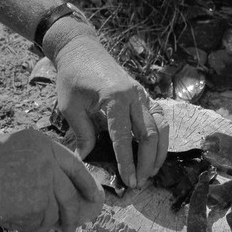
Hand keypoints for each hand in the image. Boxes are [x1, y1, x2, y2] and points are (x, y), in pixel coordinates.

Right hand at [0, 129, 103, 231]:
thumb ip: (37, 164)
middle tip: (72, 230)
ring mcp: (46, 180)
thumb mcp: (11, 152)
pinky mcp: (39, 202)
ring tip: (29, 229)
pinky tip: (16, 227)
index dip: (85, 183)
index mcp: (42, 142)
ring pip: (58, 212)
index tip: (93, 197)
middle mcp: (48, 158)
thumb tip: (59, 191)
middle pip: (70, 193)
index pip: (74, 164)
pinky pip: (42, 223)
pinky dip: (31, 229)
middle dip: (73, 215)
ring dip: (45, 226)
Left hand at [53, 36, 168, 187]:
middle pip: (150, 135)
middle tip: (140, 182)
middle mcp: (134, 95)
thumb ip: (81, 132)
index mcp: (114, 97)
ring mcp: (143, 94)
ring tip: (150, 172)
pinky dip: (161, 137)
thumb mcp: (69, 106)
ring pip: (161, 127)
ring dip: (159, 152)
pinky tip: (155, 153)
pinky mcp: (144, 94)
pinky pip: (159, 118)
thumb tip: (84, 158)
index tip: (129, 181)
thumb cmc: (72, 76)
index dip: (127, 161)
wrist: (81, 49)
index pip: (124, 137)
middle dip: (147, 161)